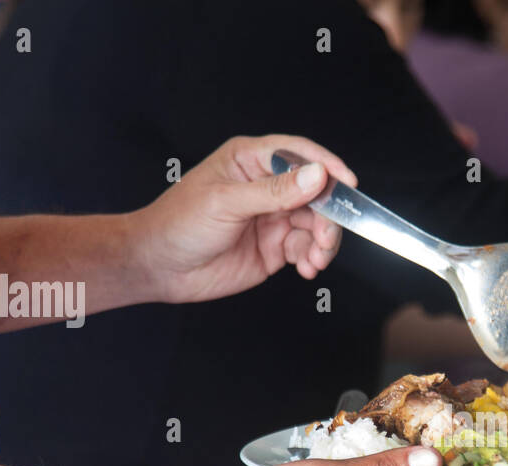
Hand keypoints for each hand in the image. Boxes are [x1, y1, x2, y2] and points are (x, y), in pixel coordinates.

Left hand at [130, 135, 357, 303]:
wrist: (160, 267)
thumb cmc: (179, 223)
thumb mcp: (226, 202)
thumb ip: (274, 192)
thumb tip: (316, 176)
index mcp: (251, 161)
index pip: (299, 154)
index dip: (326, 166)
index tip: (348, 183)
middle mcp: (266, 186)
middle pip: (316, 193)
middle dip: (328, 215)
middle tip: (326, 237)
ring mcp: (272, 217)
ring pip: (316, 223)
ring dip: (323, 241)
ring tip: (315, 259)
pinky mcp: (274, 247)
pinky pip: (306, 248)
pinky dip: (313, 258)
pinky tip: (306, 268)